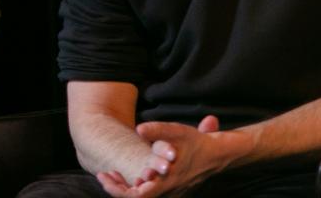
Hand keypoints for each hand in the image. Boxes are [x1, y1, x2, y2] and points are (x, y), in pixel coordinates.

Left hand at [96, 116, 220, 196]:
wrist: (217, 154)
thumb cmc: (195, 142)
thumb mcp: (177, 131)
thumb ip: (157, 130)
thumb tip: (139, 129)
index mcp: (167, 182)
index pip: (137, 197)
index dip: (118, 190)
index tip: (104, 176)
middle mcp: (168, 191)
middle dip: (116, 189)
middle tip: (103, 174)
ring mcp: (170, 192)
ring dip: (124, 188)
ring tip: (111, 174)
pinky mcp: (171, 190)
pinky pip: (149, 194)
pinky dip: (136, 187)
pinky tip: (128, 176)